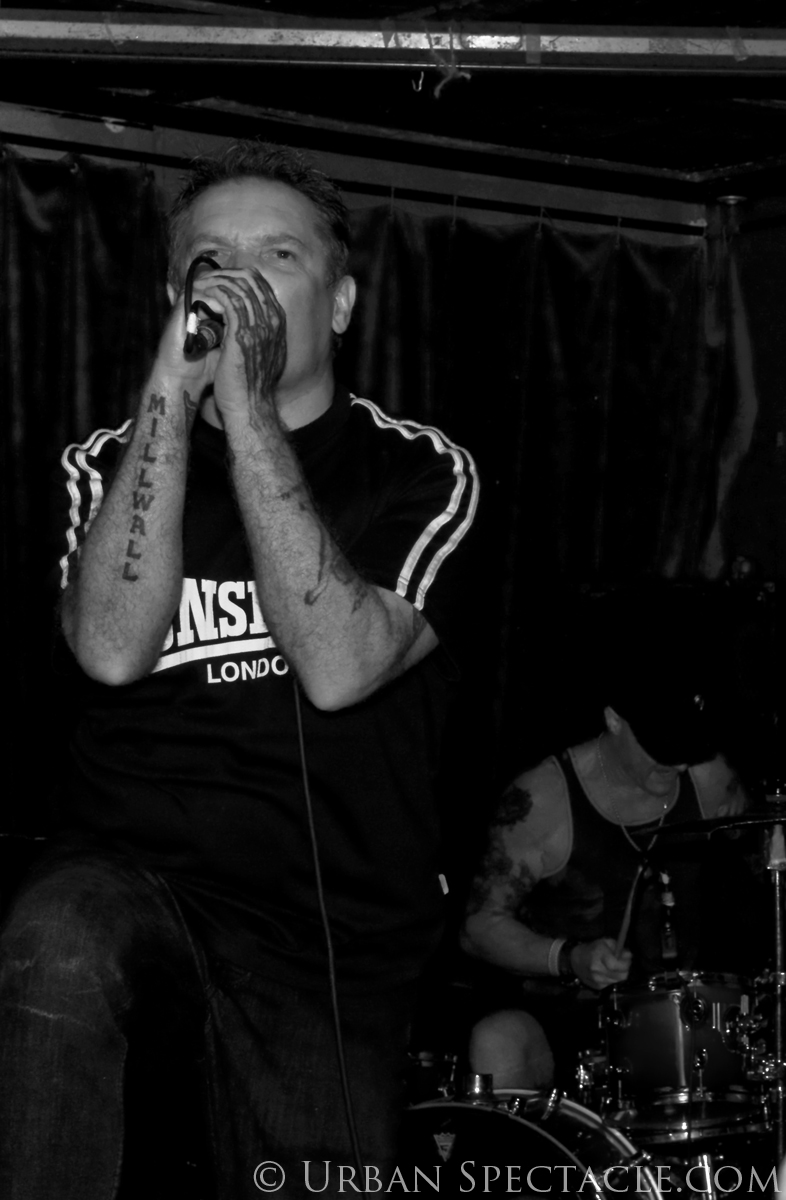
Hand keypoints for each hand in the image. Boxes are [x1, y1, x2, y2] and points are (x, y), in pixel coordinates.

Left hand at [194, 267, 287, 421]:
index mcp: (279, 324)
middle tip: (206, 278)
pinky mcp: (242, 333)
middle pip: (251, 280)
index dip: (238, 278)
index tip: (220, 280)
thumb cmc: (252, 385)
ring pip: (237, 286)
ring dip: (215, 281)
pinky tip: (199, 295)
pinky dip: (211, 293)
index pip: (261, 285)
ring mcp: (260, 326)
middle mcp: (273, 320)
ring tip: (199, 284)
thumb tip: (247, 323)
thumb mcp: (263, 355)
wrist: (250, 407)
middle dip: (226, 274)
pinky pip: (226, 299)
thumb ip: (260, 335)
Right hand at [570, 938, 631, 990]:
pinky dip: (612, 978)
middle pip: (621, 975)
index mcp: (598, 955)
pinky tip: (607, 972)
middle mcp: (597, 969)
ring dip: (618, 973)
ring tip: (613, 966)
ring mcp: (597, 980)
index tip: (627, 957)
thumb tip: (629, 955)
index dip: (625, 963)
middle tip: (622, 962)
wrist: (575, 961)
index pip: (616, 965)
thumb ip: (618, 947)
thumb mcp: (604, 942)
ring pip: (618, 980)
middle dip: (625, 969)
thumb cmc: (591, 949)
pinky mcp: (598, 987)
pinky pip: (612, 984)